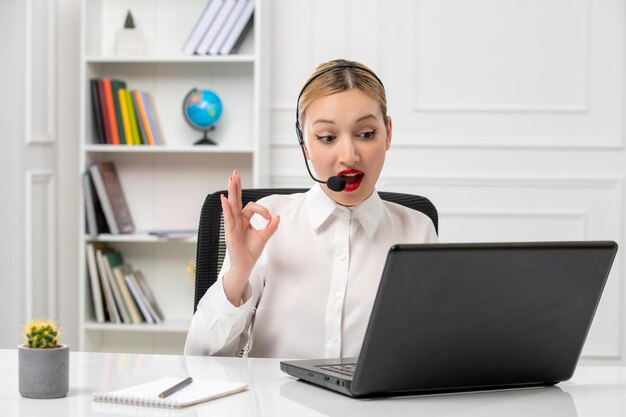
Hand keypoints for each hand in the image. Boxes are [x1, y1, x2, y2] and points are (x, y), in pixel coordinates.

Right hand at [220, 170, 279, 304]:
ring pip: (231, 205)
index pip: (251, 208)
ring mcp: (232, 225)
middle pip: (236, 200)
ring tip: (230, 179)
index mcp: (244, 221)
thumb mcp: (264, 237)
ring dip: (231, 192)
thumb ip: (270, 227)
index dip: (261, 210)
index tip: (269, 218)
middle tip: (235, 173)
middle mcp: (236, 221)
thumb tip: (278, 217)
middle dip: (236, 187)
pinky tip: (224, 198)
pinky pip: (228, 218)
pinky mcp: (229, 232)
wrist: (245, 265)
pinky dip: (226, 208)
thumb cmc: (251, 251)